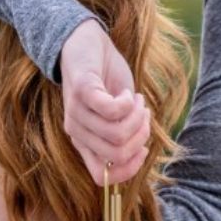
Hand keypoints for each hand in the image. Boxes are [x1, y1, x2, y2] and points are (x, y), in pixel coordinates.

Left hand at [60, 19, 150, 186]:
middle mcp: (76, 132)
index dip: (129, 168)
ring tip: (136, 100)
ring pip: (118, 134)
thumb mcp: (118, 113)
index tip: (144, 148)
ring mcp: (76, 113)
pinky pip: (112, 111)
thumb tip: (138, 153)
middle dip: (141, 136)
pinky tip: (129, 93)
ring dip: (139, 117)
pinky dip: (129, 104)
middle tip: (142, 114)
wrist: (85, 44)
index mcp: (84, 143)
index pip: (102, 177)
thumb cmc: (105, 80)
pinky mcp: (81, 93)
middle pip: (118, 154)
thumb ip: (125, 135)